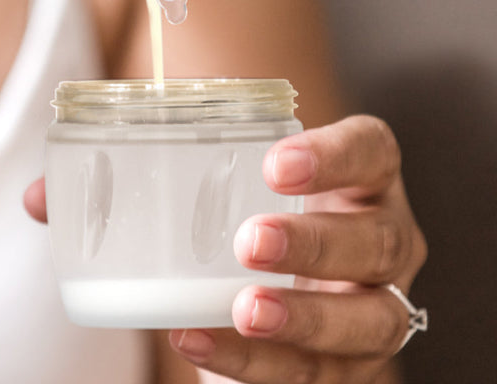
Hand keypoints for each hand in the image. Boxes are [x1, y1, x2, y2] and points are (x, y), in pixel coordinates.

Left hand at [170, 115, 427, 382]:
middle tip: (250, 242)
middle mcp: (385, 241)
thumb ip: (204, 157)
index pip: (371, 150)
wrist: (280, 283)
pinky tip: (198, 340)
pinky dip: (254, 364)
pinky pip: (313, 374)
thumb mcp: (248, 176)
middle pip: (377, 242)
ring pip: (369, 321)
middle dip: (314, 244)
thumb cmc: (258, 209)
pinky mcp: (350, 365)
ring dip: (304, 320)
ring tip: (245, 312)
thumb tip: (123, 148)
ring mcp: (377, 308)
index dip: (333, 155)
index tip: (274, 165)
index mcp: (365, 179)